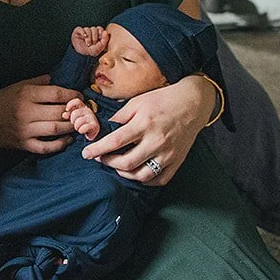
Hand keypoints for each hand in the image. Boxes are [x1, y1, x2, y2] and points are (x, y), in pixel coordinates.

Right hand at [0, 75, 78, 154]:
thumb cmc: (2, 100)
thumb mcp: (18, 85)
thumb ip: (38, 82)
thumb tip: (58, 79)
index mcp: (26, 94)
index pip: (56, 94)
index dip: (72, 95)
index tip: (79, 96)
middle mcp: (26, 112)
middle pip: (59, 112)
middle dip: (75, 112)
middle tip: (84, 111)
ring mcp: (25, 130)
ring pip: (56, 129)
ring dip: (71, 127)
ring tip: (79, 124)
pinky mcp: (23, 144)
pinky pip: (45, 147)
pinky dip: (59, 144)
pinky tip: (67, 140)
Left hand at [65, 97, 100, 140]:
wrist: (92, 132)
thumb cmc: (81, 124)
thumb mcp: (74, 117)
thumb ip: (69, 114)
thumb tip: (64, 115)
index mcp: (83, 107)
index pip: (77, 101)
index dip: (70, 104)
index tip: (67, 110)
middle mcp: (88, 111)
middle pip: (75, 113)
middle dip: (72, 120)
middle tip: (75, 124)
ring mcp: (92, 118)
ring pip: (78, 121)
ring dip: (77, 126)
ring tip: (78, 128)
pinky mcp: (95, 126)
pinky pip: (84, 128)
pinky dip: (81, 130)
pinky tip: (82, 131)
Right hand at [71, 26, 108, 56]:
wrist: (79, 54)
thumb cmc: (89, 51)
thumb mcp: (98, 49)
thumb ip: (104, 41)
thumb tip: (105, 32)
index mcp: (97, 34)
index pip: (100, 29)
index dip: (101, 33)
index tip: (100, 38)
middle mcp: (91, 32)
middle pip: (95, 29)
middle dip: (94, 38)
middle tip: (93, 44)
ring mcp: (84, 31)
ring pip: (88, 29)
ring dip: (88, 38)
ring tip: (87, 43)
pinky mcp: (77, 31)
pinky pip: (81, 29)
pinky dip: (83, 33)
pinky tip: (84, 37)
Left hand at [80, 73, 214, 185]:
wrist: (193, 103)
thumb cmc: (163, 100)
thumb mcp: (138, 102)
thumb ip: (120, 116)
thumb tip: (104, 129)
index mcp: (144, 124)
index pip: (115, 142)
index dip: (97, 150)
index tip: (86, 154)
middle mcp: (156, 141)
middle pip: (126, 163)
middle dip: (109, 163)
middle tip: (102, 159)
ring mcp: (168, 153)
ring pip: (142, 175)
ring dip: (125, 174)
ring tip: (118, 166)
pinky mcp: (177, 161)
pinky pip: (159, 179)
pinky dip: (146, 180)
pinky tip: (138, 172)